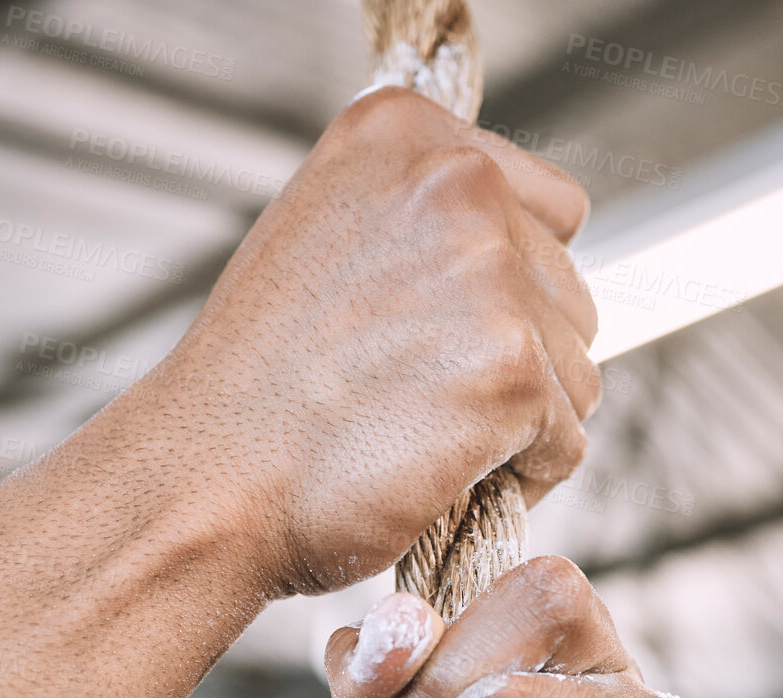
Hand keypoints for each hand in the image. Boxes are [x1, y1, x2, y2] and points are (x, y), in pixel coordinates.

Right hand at [147, 88, 600, 595]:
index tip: (444, 333)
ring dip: (520, 422)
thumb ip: (421, 225)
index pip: (550, 206)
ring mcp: (490, 275)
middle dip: (518, 358)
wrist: (204, 479)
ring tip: (420, 437)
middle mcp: (456, 182)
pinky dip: (519, 476)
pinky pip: (567, 441)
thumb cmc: (254, 388)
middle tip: (418, 400)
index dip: (512, 288)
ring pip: (577, 369)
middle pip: (570, 293)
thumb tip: (520, 256)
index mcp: (405, 133)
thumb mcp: (324, 241)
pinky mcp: (514, 370)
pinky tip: (438, 474)